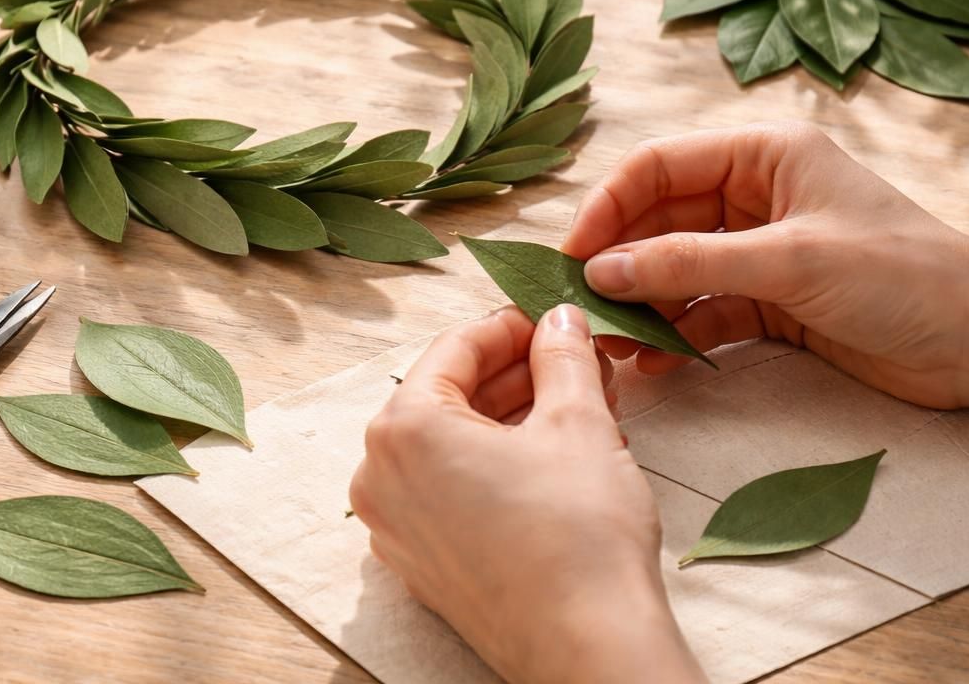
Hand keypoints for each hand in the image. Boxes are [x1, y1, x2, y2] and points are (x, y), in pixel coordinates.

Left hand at [349, 305, 703, 683]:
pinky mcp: (423, 566)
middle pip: (449, 397)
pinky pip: (451, 491)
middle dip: (517, 375)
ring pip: (452, 446)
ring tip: (579, 405)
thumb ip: (562, 357)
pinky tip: (553, 456)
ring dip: (513, 419)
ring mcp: (397, 527)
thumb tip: (559, 322)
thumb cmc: (577, 535)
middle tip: (575, 361)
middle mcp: (381, 477)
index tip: (551, 320)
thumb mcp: (578, 421)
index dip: (511, 326)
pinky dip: (496, 466)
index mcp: (402, 429)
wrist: (588, 648)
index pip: (453, 348)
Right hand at [565, 121, 968, 432]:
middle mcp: (758, 195)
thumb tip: (602, 271)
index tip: (571, 254)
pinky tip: (653, 362)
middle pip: (662, 220)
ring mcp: (763, 251)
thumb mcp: (787, 262)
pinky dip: (678, 334)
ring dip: (643, 304)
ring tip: (610, 343)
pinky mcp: (773, 303)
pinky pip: (705, 311)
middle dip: (621, 262)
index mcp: (765, 155)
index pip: (660, 167)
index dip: (609, 207)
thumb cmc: (901, 275)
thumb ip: (689, 264)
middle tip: (578, 305)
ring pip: (679, 270)